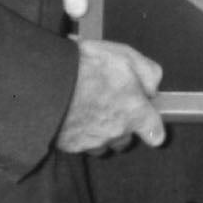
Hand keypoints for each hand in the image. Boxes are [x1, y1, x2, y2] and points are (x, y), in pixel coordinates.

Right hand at [56, 39, 164, 153]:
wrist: (47, 84)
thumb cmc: (87, 68)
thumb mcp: (126, 57)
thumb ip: (148, 74)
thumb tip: (153, 88)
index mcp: (134, 113)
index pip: (155, 135)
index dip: (153, 130)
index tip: (150, 126)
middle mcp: (116, 133)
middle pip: (125, 140)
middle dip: (121, 127)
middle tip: (108, 104)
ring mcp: (92, 142)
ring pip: (102, 144)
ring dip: (99, 132)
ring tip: (87, 109)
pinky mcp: (69, 146)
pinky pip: (80, 144)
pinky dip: (78, 133)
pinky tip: (71, 115)